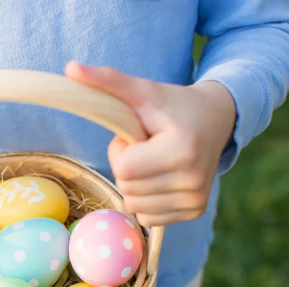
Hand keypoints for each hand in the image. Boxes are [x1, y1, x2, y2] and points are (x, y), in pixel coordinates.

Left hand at [65, 62, 236, 226]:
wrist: (218, 118)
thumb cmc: (173, 104)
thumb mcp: (141, 91)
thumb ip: (107, 81)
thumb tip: (70, 67)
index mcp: (181, 151)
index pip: (124, 169)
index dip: (121, 151)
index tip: (138, 136)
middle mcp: (193, 180)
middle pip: (127, 189)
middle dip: (127, 168)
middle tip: (146, 148)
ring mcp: (196, 199)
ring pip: (135, 206)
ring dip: (136, 185)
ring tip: (154, 161)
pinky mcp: (196, 210)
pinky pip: (148, 217)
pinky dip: (146, 200)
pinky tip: (161, 178)